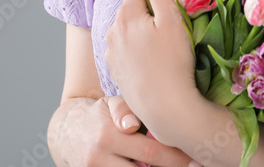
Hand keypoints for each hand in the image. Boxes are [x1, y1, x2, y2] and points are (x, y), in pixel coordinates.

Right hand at [53, 95, 195, 165]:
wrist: (65, 133)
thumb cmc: (98, 115)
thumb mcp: (111, 103)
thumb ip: (126, 109)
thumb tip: (132, 125)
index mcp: (108, 134)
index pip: (151, 151)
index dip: (177, 157)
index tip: (198, 159)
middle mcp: (100, 158)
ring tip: (181, 166)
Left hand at [105, 0, 199, 141]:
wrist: (166, 110)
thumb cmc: (173, 63)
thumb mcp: (171, 18)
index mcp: (126, 14)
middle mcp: (113, 31)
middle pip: (134, 7)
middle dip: (151, 8)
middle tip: (175, 21)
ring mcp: (113, 54)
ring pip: (131, 29)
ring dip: (145, 30)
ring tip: (167, 45)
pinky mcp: (117, 72)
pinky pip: (129, 50)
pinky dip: (141, 50)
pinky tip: (157, 61)